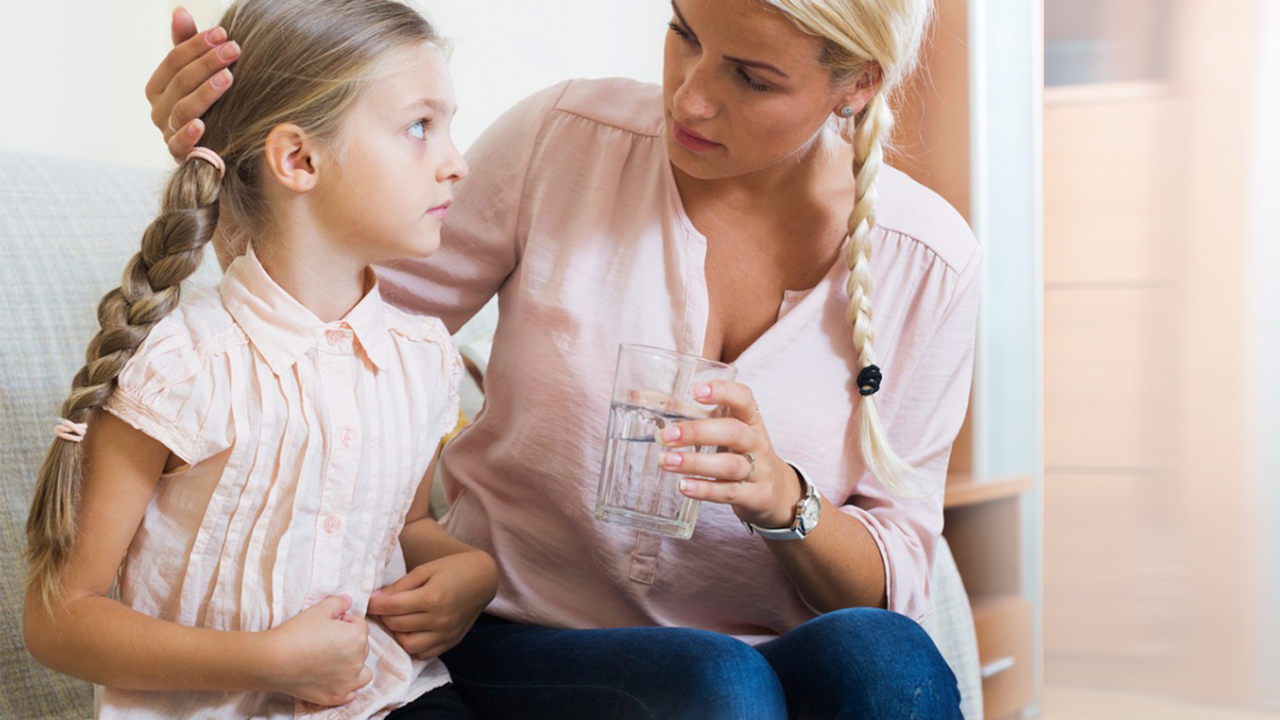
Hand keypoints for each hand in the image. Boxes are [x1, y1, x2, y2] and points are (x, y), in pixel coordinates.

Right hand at [144, 8, 239, 160]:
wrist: (218, 153)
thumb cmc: (208, 109)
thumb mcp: (200, 77)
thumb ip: (188, 47)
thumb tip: (179, 10)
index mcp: (159, 88)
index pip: (174, 60)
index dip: (196, 45)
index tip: (223, 33)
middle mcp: (159, 111)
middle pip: (180, 82)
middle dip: (207, 62)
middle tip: (234, 48)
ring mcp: (168, 134)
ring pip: (182, 110)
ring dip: (205, 92)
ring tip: (229, 77)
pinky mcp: (180, 157)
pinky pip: (179, 146)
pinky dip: (189, 135)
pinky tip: (202, 125)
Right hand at [265, 595, 371, 706]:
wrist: (274, 661)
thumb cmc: (296, 633)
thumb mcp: (318, 610)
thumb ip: (338, 602)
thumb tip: (348, 600)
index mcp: (357, 637)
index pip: (359, 625)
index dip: (344, 622)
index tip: (327, 626)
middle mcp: (358, 660)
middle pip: (361, 647)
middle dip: (348, 642)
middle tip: (325, 641)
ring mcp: (348, 681)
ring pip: (362, 671)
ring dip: (353, 664)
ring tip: (334, 660)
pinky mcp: (337, 696)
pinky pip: (352, 691)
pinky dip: (346, 684)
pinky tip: (332, 678)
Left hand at [367, 550, 497, 658]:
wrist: (483, 579)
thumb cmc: (452, 569)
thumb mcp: (425, 570)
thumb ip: (401, 586)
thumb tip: (376, 599)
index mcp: (432, 597)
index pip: (391, 607)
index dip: (373, 604)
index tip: (366, 600)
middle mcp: (440, 619)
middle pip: (397, 624)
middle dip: (384, 616)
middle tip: (382, 607)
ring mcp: (446, 633)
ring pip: (408, 644)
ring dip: (397, 633)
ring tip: (398, 619)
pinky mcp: (451, 642)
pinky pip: (424, 653)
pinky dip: (413, 645)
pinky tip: (412, 631)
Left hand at [657, 380, 804, 529]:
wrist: (777, 492)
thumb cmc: (740, 453)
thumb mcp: (724, 430)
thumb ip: (688, 414)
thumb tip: (637, 395)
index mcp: (750, 420)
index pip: (745, 399)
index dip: (724, 392)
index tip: (696, 391)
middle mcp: (757, 442)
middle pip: (734, 432)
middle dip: (698, 432)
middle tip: (665, 436)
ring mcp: (759, 470)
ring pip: (730, 465)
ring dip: (695, 463)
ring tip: (666, 462)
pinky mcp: (755, 496)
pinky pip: (729, 492)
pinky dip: (705, 490)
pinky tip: (684, 486)